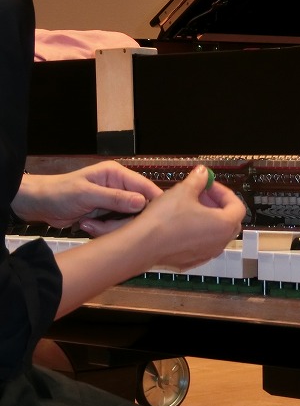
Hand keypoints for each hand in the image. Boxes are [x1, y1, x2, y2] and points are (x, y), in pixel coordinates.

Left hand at [11, 160, 162, 231]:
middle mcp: (120, 187)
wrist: (39, 204)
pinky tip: (87, 226)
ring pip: (128, 221)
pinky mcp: (108, 215)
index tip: (153, 220)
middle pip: (139, 209)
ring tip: (89, 225)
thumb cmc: (59, 193)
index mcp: (117, 175)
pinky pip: (116, 227)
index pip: (145, 187)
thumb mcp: (86, 194)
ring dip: (110, 228)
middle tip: (102, 226)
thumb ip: (114, 198)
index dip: (152, 203)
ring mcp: (115, 203)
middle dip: (121, 221)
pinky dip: (104, 230)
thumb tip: (142, 202)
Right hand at [126, 164, 245, 270]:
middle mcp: (220, 242)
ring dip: (207, 218)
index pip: (237, 205)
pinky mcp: (192, 261)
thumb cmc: (165, 219)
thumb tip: (203, 173)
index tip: (208, 185)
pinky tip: (181, 224)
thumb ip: (198, 180)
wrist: (142, 245)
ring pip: (215, 233)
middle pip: (229, 220)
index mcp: (224, 225)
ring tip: (188, 207)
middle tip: (201, 194)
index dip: (223, 192)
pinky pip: (202, 244)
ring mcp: (207, 254)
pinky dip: (197, 232)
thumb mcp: (183, 191)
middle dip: (217, 204)